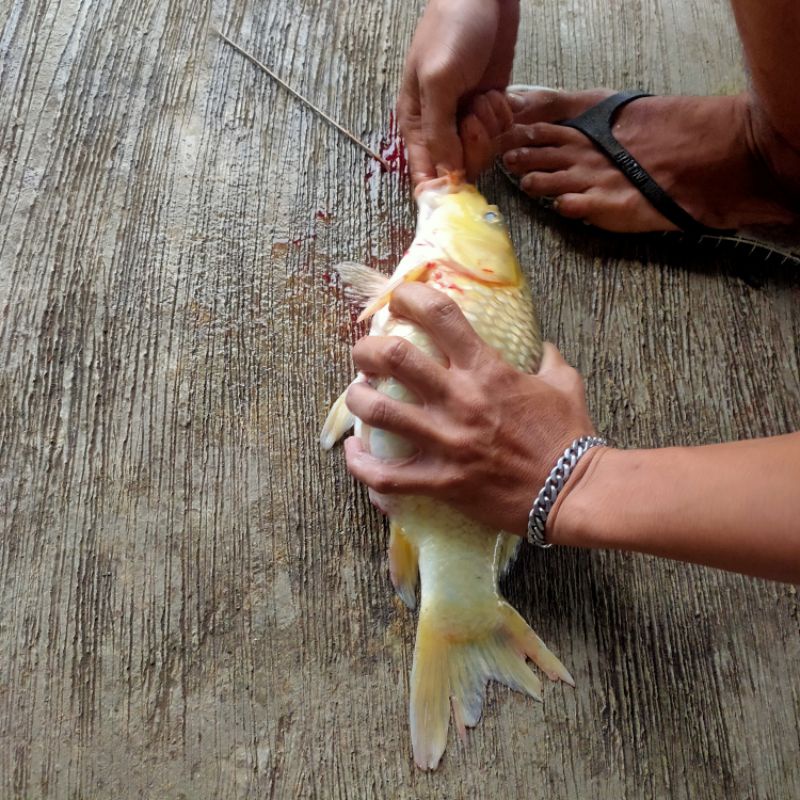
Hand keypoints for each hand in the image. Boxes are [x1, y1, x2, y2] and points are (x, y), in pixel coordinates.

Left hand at [343, 283, 596, 535]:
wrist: (573, 492)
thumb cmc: (569, 437)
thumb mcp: (565, 384)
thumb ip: (549, 360)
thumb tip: (544, 347)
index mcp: (487, 370)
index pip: (439, 314)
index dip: (409, 297)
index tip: (398, 300)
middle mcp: (459, 399)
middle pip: (394, 357)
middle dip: (368, 348)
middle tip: (365, 353)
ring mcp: (446, 442)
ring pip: (379, 412)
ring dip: (358, 399)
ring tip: (357, 395)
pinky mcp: (441, 481)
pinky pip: (385, 475)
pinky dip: (361, 463)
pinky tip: (355, 452)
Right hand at [398, 0, 518, 182]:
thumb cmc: (453, 28)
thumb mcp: (439, 80)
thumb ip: (439, 131)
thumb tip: (445, 175)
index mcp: (416, 123)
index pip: (423, 174)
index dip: (440, 189)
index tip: (457, 192)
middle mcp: (439, 127)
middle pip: (458, 168)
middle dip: (472, 148)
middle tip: (473, 120)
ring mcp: (466, 119)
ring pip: (482, 153)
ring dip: (490, 129)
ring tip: (484, 98)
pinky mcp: (490, 110)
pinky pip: (500, 134)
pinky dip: (503, 117)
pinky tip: (497, 94)